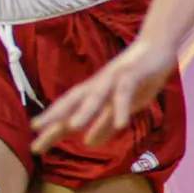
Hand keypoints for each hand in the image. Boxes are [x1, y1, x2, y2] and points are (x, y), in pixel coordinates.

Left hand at [30, 37, 178, 152]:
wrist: (158, 46)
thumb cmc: (138, 78)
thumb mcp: (120, 107)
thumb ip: (105, 125)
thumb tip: (89, 144)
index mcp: (93, 94)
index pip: (67, 113)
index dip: (51, 127)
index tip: (34, 146)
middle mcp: (97, 86)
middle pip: (72, 101)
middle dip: (54, 116)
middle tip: (36, 130)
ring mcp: (113, 79)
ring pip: (95, 96)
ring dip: (84, 111)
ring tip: (71, 127)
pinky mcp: (132, 75)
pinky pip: (125, 92)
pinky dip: (121, 106)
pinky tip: (121, 124)